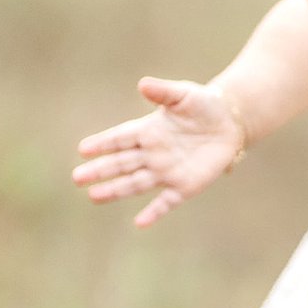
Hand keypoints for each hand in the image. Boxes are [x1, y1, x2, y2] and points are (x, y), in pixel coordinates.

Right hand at [72, 76, 244, 228]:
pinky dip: (154, 213)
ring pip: (135, 183)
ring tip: (94, 196)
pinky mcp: (184, 187)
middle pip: (121, 164)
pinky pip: (166, 202)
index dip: (102, 143)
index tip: (83, 149)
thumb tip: (142, 84)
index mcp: (147, 131)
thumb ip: (163, 92)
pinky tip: (140, 223)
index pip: (120, 139)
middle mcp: (152, 154)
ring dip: (116, 191)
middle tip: (78, 178)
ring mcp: (166, 172)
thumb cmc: (203, 105)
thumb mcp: (184, 95)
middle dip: (100, 170)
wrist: (229, 123)